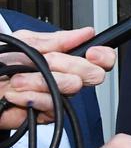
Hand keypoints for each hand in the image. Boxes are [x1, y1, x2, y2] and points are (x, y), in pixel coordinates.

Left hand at [0, 27, 115, 127]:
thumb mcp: (26, 43)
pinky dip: (30, 97)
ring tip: (19, 79)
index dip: (104, 56)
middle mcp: (66, 78)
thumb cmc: (0, 64)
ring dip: (41, 80)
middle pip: (93, 75)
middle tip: (49, 61)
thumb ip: (57, 39)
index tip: (91, 52)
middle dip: (69, 65)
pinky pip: (51, 106)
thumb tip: (86, 33)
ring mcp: (57, 97)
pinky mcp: (45, 115)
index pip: (101, 60)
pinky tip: (16, 93)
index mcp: (66, 59)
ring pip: (71, 88)